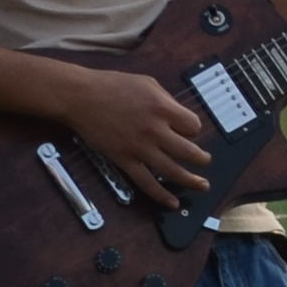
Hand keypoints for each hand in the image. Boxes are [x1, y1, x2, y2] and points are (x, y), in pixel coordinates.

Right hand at [58, 63, 212, 199]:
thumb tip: (180, 116)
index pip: (193, 126)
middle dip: (202, 159)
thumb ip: (167, 100)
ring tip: (201, 185)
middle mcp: (155, 129)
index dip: (194, 130)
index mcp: (162, 108)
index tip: (189, 132)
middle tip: (206, 161)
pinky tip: (172, 203)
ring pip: (173, 170)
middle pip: (188, 151)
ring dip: (191, 180)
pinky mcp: (124, 160)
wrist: (80, 97)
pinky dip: (161, 195)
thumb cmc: (112, 86)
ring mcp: (139, 147)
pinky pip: (146, 182)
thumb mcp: (147, 83)